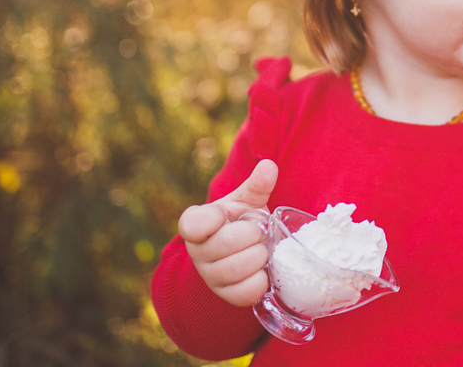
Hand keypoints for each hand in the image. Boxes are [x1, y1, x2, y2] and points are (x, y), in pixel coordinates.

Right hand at [179, 159, 278, 306]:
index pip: (193, 225)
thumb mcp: (245, 201)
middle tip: (258, 231)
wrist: (241, 250)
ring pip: (238, 269)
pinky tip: (263, 270)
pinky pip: (246, 292)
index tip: (227, 214)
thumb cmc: (239, 221)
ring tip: (261, 249)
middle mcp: (196, 252)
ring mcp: (210, 276)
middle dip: (253, 234)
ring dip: (259, 256)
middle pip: (227, 244)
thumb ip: (256, 185)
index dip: (215, 218)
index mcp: (194, 224)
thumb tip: (269, 166)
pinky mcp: (226, 295)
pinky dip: (261, 280)